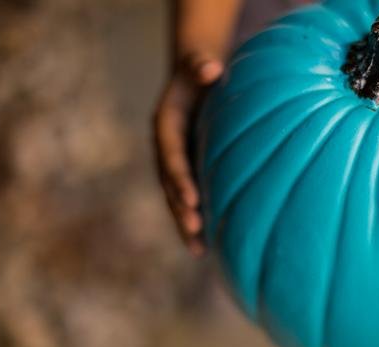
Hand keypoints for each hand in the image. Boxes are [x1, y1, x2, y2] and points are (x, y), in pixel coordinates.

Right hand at [154, 53, 223, 255]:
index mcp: (166, 125)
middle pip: (170, 183)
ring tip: (199, 250)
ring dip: (185, 223)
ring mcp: (174, 162)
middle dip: (181, 208)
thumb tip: (213, 69)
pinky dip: (195, 219)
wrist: (193, 79)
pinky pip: (187, 198)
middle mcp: (166, 148)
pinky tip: (207, 244)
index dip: (180, 177)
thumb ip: (201, 66)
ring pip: (176, 198)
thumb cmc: (201, 72)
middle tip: (196, 231)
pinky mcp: (185, 170)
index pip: (171, 154)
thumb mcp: (199, 64)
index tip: (192, 199)